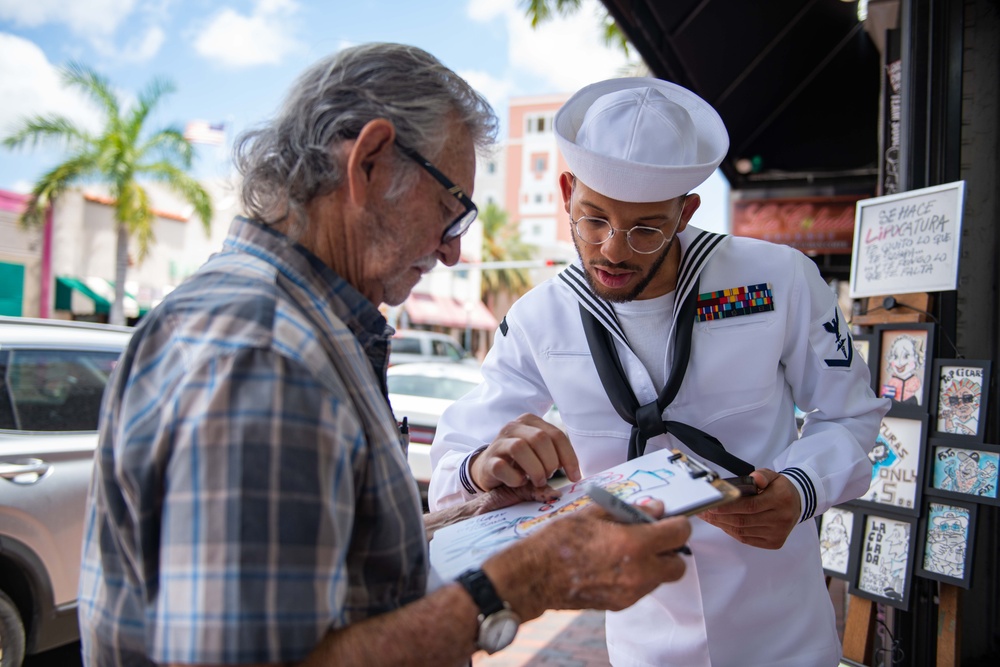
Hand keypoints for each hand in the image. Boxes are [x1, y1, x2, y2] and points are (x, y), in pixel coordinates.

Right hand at [471, 413, 580, 490]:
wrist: (490, 469)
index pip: (556, 435)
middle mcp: (513, 427)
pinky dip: (515, 479)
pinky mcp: (488, 461)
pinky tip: (519, 482)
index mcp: (530, 421)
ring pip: (520, 447)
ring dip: (535, 470)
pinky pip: (502, 467)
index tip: (575, 477)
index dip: (569, 457)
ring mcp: (498, 442)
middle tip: (549, 476)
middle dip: (550, 462)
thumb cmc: (521, 463)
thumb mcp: (539, 455)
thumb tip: (576, 475)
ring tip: (537, 481)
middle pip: (540, 438)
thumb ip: (555, 458)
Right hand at [484, 500, 690, 620]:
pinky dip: (637, 576)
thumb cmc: (559, 541)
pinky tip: (615, 565)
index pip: (679, 534)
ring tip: (628, 551)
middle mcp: (638, 571)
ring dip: (654, 564)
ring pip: (660, 578)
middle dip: (670, 550)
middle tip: (652, 538)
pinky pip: (641, 589)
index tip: (668, 520)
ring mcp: (630, 592)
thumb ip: (630, 510)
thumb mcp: (594, 513)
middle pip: (678, 565)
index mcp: (634, 543)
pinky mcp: (620, 604)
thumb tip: (655, 508)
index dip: (677, 523)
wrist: (535, 575)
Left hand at [698, 469, 799, 548]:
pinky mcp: (774, 542)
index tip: (711, 505)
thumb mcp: (773, 476)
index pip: (750, 506)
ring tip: (710, 517)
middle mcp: (781, 518)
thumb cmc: (780, 489)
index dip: (728, 507)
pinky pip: (747, 539)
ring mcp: (778, 533)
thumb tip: (754, 478)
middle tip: (704, 511)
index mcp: (781, 499)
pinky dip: (732, 532)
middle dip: (719, 517)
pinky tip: (723, 524)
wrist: (797, 503)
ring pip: (742, 532)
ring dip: (722, 524)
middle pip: (743, 520)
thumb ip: (761, 475)